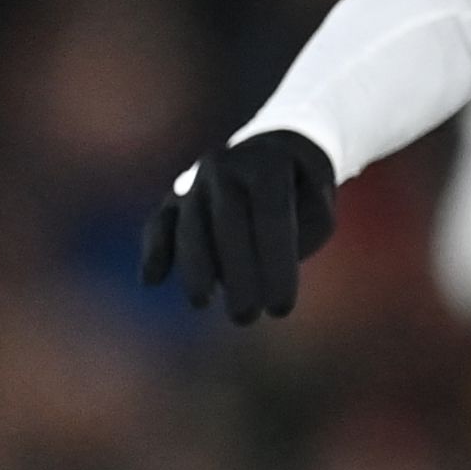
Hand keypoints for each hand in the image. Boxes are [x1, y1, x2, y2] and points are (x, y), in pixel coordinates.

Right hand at [139, 130, 339, 323]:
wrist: (274, 151)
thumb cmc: (302, 193)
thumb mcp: (319, 208)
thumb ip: (300, 231)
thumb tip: (259, 265)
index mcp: (268, 165)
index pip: (273, 216)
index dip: (277, 265)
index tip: (281, 309)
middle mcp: (226, 166)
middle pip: (228, 221)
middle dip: (236, 273)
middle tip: (244, 318)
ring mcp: (197, 179)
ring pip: (190, 222)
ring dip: (194, 266)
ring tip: (201, 303)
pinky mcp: (175, 194)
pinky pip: (160, 220)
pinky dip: (155, 248)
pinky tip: (151, 280)